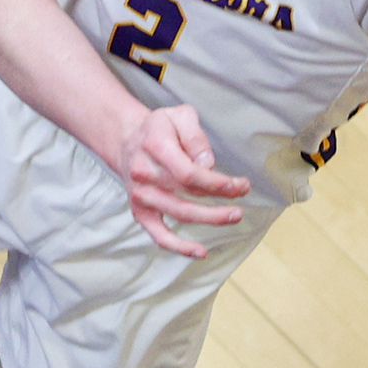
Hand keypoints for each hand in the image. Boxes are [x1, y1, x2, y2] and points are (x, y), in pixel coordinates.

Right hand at [113, 106, 248, 256]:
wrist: (126, 141)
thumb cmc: (159, 129)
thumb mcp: (179, 115)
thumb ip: (195, 136)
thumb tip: (208, 163)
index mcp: (155, 147)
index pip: (188, 172)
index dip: (216, 182)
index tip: (237, 185)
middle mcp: (144, 173)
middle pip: (186, 193)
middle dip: (220, 198)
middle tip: (241, 197)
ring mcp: (141, 196)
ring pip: (179, 213)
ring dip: (210, 218)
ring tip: (234, 215)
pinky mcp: (140, 212)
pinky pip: (159, 235)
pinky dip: (179, 247)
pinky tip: (201, 252)